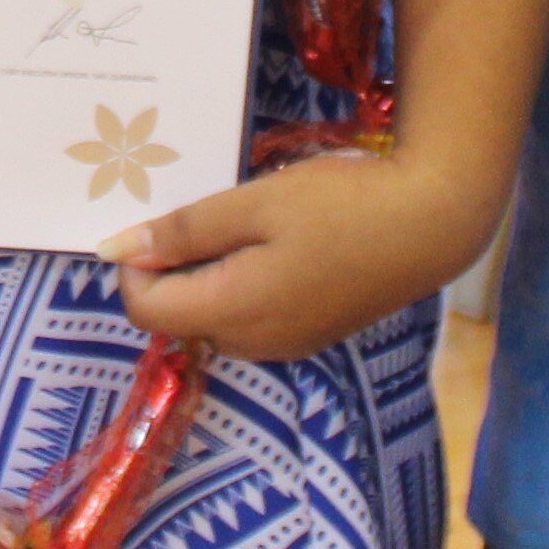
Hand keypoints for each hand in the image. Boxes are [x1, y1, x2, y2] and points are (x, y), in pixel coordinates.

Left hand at [107, 146, 498, 363]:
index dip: (136, 265)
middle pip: (178, 316)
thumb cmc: (341, 205)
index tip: (161, 220)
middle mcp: (253, 344)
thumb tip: (114, 251)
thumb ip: (183, 231)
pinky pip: (249, 316)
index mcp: (233, 313)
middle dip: (173, 268)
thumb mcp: (254, 204)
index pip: (145, 309)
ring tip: (242, 221)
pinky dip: (240, 282)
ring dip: (208, 273)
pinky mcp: (309, 334)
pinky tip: (273, 241)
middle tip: (206, 212)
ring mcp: (286, 344)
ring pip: (213, 316)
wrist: (434, 225)